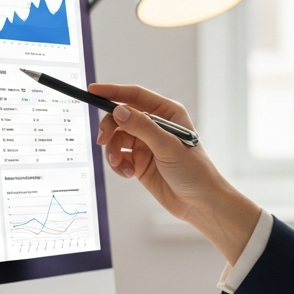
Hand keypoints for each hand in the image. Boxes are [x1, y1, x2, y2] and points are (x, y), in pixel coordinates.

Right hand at [91, 83, 259, 262]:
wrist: (199, 203)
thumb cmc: (194, 171)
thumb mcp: (167, 147)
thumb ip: (142, 127)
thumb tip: (118, 111)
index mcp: (168, 113)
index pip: (135, 95)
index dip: (113, 91)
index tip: (93, 90)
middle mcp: (155, 125)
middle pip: (120, 117)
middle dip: (110, 128)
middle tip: (102, 140)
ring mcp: (146, 143)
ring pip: (117, 138)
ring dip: (113, 152)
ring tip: (121, 166)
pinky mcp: (139, 161)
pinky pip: (118, 156)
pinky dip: (118, 165)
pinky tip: (129, 174)